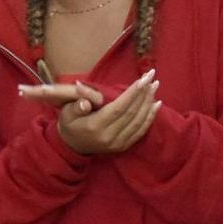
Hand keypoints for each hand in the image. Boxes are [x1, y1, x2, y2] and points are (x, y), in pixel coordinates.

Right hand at [19, 70, 160, 154]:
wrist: (72, 147)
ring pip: (139, 121)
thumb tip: (85, 100)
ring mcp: (119, 143)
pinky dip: (150, 116)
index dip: (132, 93)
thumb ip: (76, 105)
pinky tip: (156, 104)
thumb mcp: (66, 113)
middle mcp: (109, 137)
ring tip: (154, 86)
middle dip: (143, 93)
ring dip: (149, 102)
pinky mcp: (124, 146)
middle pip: (132, 113)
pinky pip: (141, 130)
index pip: (118, 108)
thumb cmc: (69, 125)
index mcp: (95, 126)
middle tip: (151, 76)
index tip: (142, 79)